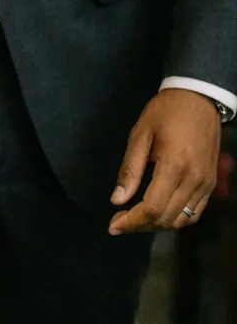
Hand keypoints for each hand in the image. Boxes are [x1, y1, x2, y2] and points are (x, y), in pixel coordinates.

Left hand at [109, 88, 220, 234]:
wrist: (199, 97)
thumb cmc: (166, 111)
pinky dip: (176, 218)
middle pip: (166, 218)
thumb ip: (130, 169)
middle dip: (140, 226)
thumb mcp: (140, 134)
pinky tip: (159, 212)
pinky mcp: (211, 182)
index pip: (152, 208)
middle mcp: (194, 180)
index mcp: (175, 166)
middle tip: (119, 222)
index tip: (113, 225)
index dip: (131, 221)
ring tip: (136, 219)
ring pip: (182, 220)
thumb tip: (117, 200)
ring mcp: (206, 183)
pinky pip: (195, 212)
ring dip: (158, 225)